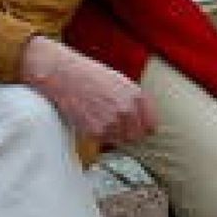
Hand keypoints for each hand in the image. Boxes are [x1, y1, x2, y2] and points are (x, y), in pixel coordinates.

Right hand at [21, 36, 156, 144]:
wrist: (65, 76)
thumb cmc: (89, 75)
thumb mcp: (120, 81)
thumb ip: (134, 99)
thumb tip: (143, 117)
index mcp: (136, 95)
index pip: (152, 124)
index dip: (145, 127)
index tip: (141, 129)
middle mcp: (128, 109)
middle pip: (137, 136)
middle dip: (129, 133)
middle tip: (117, 125)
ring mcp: (113, 121)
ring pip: (120, 140)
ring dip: (114, 134)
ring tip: (101, 119)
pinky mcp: (97, 131)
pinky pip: (104, 141)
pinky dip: (99, 135)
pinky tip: (91, 120)